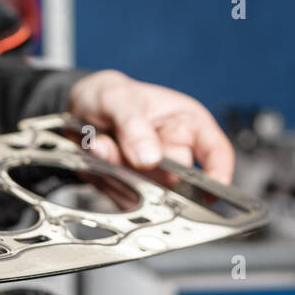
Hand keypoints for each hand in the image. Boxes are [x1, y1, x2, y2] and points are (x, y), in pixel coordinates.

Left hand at [67, 70, 234, 183]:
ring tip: (102, 145)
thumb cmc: (107, 96)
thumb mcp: (116, 98)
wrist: (76, 110)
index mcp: (186, 122)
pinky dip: (106, 182)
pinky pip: (124, 198)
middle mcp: (173, 150)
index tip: (209, 193)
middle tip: (115, 145)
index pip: (216, 152)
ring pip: (146, 191)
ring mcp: (152, 172)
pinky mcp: (132, 188)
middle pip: (174, 178)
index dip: (218, 174)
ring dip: (118, 173)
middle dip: (142, 168)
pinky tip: (97, 159)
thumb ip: (133, 124)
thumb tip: (151, 158)